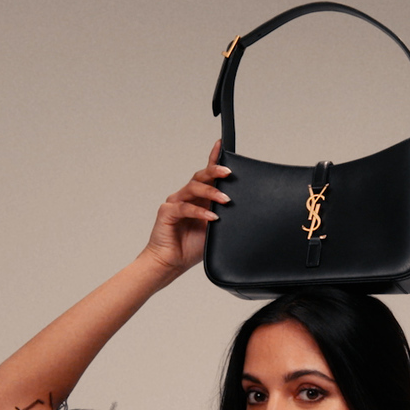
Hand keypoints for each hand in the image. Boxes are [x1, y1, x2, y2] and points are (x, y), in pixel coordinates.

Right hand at [141, 141, 230, 275]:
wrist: (171, 263)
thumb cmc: (191, 247)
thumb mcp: (215, 230)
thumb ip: (223, 216)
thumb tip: (242, 209)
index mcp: (198, 198)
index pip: (207, 175)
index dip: (213, 158)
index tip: (221, 145)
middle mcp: (186, 197)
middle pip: (200, 177)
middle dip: (215, 172)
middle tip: (228, 173)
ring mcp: (175, 202)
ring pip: (193, 188)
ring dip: (211, 193)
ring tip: (225, 200)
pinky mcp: (167, 212)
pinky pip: (185, 207)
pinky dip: (199, 212)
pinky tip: (211, 217)